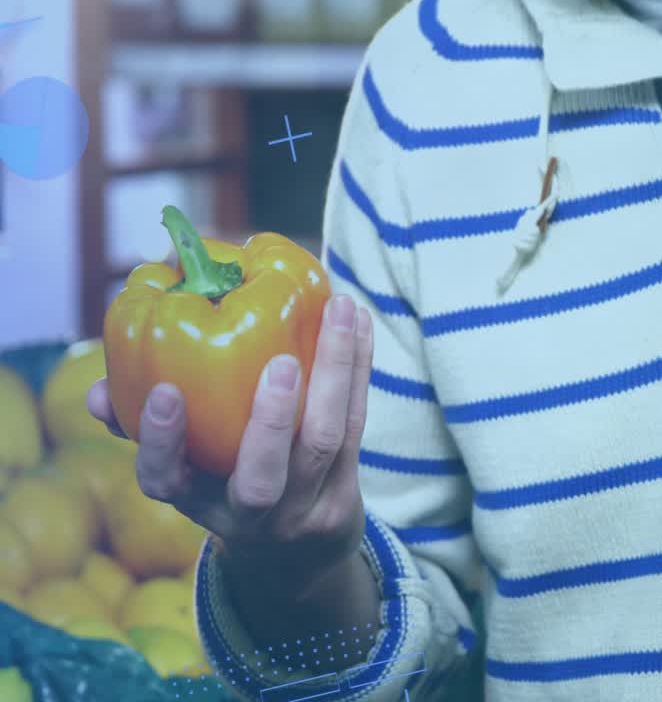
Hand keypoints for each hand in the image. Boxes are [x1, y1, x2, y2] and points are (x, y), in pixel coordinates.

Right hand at [86, 294, 374, 588]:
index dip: (161, 441)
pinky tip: (358, 321)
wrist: (300, 555)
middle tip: (280, 363)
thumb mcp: (183, 469)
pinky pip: (356, 424)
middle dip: (269, 422)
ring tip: (338, 311)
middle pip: (261, 481)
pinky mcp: (346, 492)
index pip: (165, 481)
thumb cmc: (225, 484)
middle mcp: (250, 515)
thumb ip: (142, 426)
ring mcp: (303, 508)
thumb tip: (98, 392)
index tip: (164, 392)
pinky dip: (358, 368)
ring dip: (335, 372)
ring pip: (324, 443)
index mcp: (196, 501)